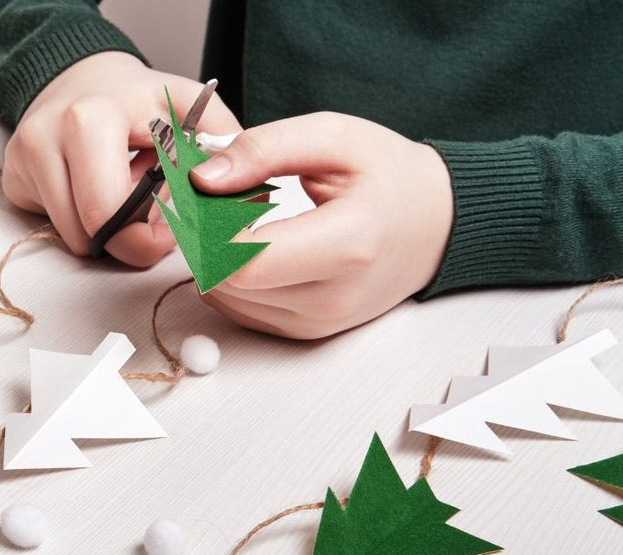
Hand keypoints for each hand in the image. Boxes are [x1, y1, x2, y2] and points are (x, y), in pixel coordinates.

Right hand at [3, 52, 241, 266]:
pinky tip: (97, 192)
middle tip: (155, 220)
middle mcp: (47, 138)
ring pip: (73, 238)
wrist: (83, 79)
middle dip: (129, 239)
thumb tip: (244, 195)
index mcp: (92, 119)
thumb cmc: (141, 100)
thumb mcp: (191, 108)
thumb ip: (223, 146)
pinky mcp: (14, 180)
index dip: (150, 235)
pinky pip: (55, 228)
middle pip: (89, 234)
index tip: (175, 228)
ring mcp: (24, 160)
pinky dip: (83, 223)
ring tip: (126, 195)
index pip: (111, 212)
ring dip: (107, 231)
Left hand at [190, 112, 453, 338]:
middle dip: (206, 238)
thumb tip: (203, 178)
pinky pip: (239, 310)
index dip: (207, 229)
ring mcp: (318, 323)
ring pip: (226, 299)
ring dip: (215, 258)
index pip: (244, 262)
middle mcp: (333, 298)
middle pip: (228, 282)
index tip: (201, 193)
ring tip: (243, 218)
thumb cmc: (390, 177)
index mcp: (348, 246)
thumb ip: (264, 149)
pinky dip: (231, 277)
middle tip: (218, 197)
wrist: (437, 225)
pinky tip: (253, 245)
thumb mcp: (333, 137)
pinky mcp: (304, 333)